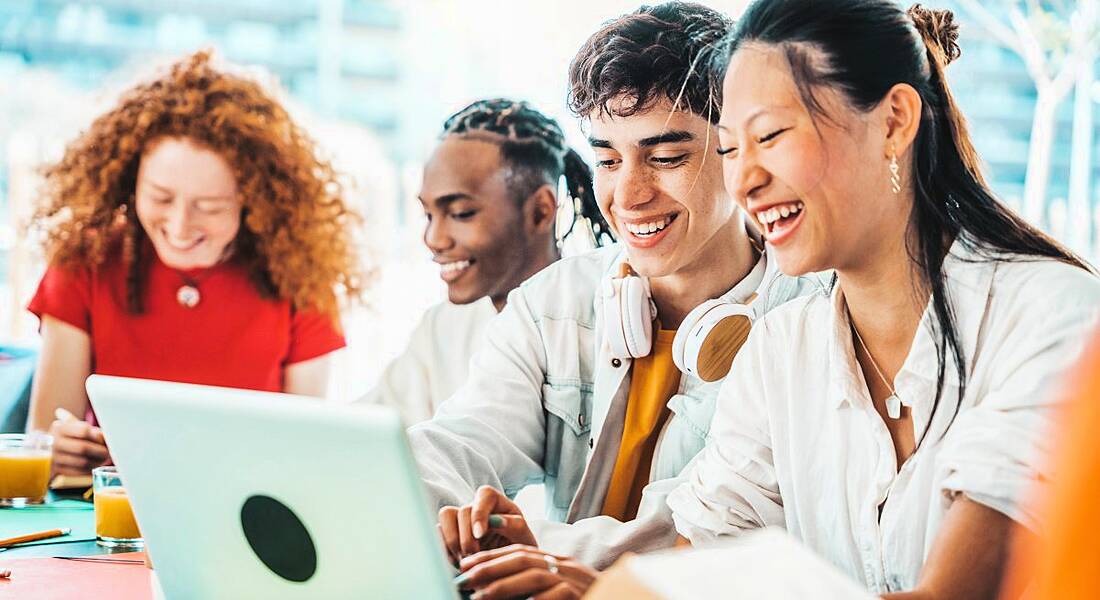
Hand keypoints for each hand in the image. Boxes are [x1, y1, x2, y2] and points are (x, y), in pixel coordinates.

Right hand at [48, 418, 110, 474]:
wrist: (47, 448)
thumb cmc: (68, 436)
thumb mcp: (75, 427)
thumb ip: (91, 430)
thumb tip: (103, 437)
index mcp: (60, 428)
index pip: (84, 431)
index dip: (97, 436)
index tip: (103, 439)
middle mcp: (55, 443)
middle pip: (83, 448)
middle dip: (100, 451)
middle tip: (108, 452)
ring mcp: (54, 458)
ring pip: (82, 462)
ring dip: (97, 462)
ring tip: (102, 459)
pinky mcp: (57, 471)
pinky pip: (78, 472)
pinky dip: (89, 469)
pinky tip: (93, 465)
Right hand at [438, 485, 536, 562]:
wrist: (510, 565)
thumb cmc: (518, 547)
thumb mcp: (524, 538)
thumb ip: (515, 526)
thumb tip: (499, 521)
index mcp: (496, 501)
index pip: (484, 494)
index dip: (479, 514)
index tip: (480, 535)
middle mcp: (476, 506)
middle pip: (463, 510)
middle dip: (466, 537)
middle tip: (474, 555)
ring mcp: (460, 519)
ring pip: (445, 516)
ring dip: (452, 540)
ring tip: (464, 559)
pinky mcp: (448, 532)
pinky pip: (437, 533)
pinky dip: (443, 548)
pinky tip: (455, 562)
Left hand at [454, 545, 597, 599]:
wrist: (621, 599)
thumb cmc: (583, 597)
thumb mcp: (557, 588)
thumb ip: (532, 586)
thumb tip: (492, 590)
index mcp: (557, 561)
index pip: (520, 551)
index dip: (491, 555)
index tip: (465, 563)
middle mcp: (565, 565)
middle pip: (523, 558)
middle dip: (490, 567)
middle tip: (463, 578)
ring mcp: (574, 580)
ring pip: (534, 576)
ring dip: (503, 586)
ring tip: (478, 597)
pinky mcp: (581, 595)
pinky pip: (557, 595)